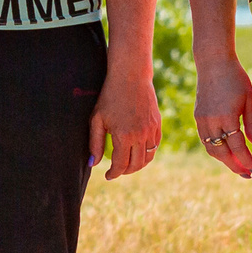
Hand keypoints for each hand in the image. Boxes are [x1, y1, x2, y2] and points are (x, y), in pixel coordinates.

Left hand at [88, 62, 161, 180]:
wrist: (130, 77)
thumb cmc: (110, 97)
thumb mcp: (97, 119)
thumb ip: (95, 143)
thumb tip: (93, 164)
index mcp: (124, 136)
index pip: (120, 165)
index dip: (113, 174)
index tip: (108, 176)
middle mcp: (140, 136)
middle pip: (136, 165)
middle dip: (125, 172)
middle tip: (117, 171)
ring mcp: (151, 130)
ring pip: (148, 157)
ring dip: (138, 165)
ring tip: (128, 164)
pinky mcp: (157, 124)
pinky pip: (155, 146)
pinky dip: (147, 153)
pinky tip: (138, 152)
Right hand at [192, 55, 251, 177]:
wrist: (213, 63)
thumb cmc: (236, 79)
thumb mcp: (250, 100)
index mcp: (227, 116)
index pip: (238, 147)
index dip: (248, 161)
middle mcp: (211, 121)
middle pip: (222, 153)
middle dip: (236, 166)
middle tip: (249, 174)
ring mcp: (202, 120)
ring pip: (211, 149)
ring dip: (225, 160)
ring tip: (239, 166)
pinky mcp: (198, 117)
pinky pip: (205, 140)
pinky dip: (216, 149)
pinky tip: (227, 151)